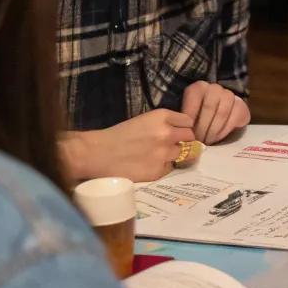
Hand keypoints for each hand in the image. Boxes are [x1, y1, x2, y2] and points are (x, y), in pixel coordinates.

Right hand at [62, 109, 195, 182]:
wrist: (97, 153)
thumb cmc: (118, 135)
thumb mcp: (144, 120)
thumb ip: (164, 124)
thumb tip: (181, 132)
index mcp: (162, 116)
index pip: (188, 121)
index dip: (183, 127)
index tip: (178, 132)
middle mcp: (167, 133)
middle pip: (190, 137)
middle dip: (184, 141)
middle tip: (173, 145)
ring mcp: (164, 153)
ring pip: (183, 154)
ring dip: (174, 155)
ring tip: (158, 156)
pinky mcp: (158, 171)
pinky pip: (170, 168)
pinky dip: (163, 167)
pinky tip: (149, 165)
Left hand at [181, 81, 249, 143]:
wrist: (215, 115)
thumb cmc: (197, 118)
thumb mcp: (186, 117)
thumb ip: (183, 122)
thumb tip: (181, 135)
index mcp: (198, 88)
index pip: (194, 99)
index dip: (191, 118)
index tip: (188, 134)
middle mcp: (214, 88)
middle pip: (209, 107)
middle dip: (202, 128)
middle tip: (198, 142)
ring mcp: (229, 95)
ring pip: (222, 113)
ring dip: (213, 131)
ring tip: (207, 141)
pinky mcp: (241, 105)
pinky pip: (235, 117)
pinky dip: (225, 130)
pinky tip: (218, 137)